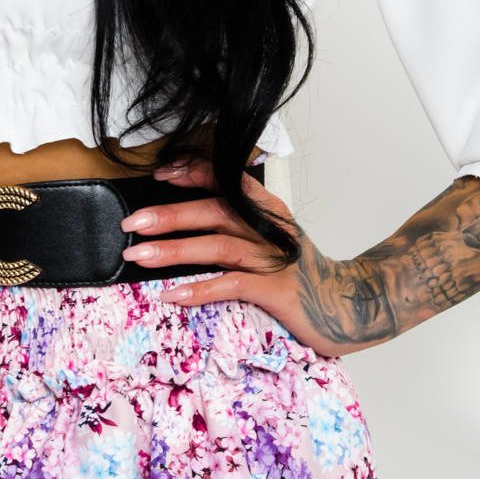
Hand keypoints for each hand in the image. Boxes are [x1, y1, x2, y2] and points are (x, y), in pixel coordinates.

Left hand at [119, 154, 381, 357]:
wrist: (348, 305)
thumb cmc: (300, 275)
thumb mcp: (270, 239)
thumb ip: (237, 226)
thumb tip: (187, 221)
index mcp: (267, 209)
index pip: (227, 180)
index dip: (192, 173)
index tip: (159, 174)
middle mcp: (269, 227)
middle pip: (214, 211)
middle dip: (169, 215)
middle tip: (131, 223)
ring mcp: (273, 257)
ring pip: (218, 246)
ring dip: (174, 250)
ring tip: (138, 256)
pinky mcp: (275, 289)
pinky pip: (231, 285)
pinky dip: (199, 289)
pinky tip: (171, 294)